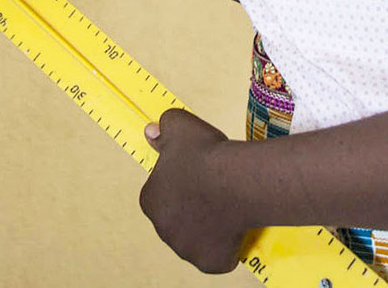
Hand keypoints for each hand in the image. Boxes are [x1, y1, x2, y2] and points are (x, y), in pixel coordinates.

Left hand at [141, 109, 246, 273]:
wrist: (236, 180)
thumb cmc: (206, 154)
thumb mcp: (179, 125)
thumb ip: (163, 127)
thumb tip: (152, 131)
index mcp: (151, 200)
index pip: (161, 193)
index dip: (180, 183)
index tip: (197, 174)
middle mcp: (163, 229)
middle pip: (177, 219)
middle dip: (192, 209)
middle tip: (214, 190)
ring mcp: (186, 249)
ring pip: (195, 239)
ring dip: (207, 229)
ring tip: (227, 207)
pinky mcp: (209, 262)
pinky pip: (216, 257)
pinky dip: (225, 248)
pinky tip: (234, 230)